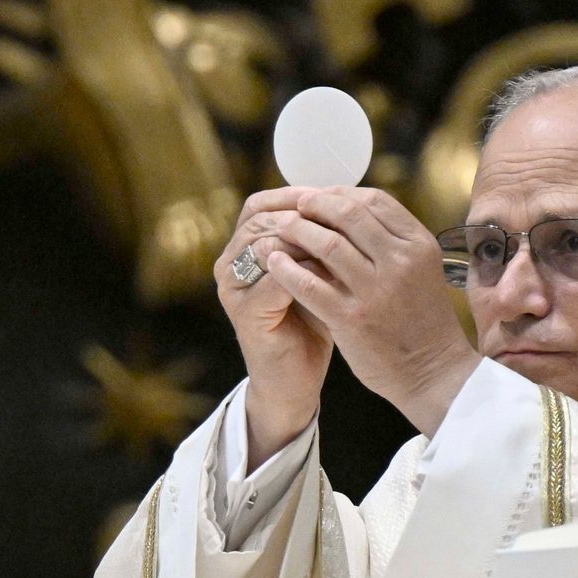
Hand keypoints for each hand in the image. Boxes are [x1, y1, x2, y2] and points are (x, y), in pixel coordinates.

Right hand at [214, 189, 335, 468]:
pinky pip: (275, 279)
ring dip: (307, 240)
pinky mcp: (244, 314)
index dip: (298, 195)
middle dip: (306, 215)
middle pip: (261, 218)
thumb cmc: (309, 323)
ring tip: (344, 242)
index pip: (261, 204)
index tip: (337, 195)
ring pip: (266, 243)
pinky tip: (338, 274)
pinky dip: (308, 272)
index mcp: (241, 249)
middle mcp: (228, 264)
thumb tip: (348, 199)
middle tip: (345, 217)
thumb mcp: (315, 273)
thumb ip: (319, 240)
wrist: (293, 382)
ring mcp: (232, 289)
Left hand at [262, 187, 478, 435]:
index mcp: (418, 245)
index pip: (374, 200)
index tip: (319, 197)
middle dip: (314, 205)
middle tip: (293, 206)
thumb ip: (388, 241)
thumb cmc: (420, 319)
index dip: (340, 193)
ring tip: (279, 228)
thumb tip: (345, 209)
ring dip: (296, 230)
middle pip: (348, 213)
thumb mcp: (418, 270)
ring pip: (326, 243)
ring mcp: (376, 290)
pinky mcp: (352, 318)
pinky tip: (273, 261)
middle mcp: (400, 262)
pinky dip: (287, 268)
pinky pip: (310, 283)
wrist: (433, 372)